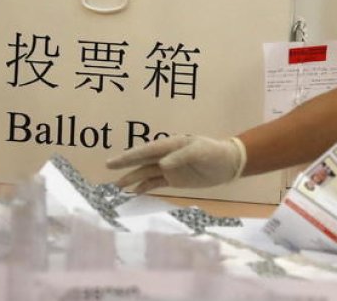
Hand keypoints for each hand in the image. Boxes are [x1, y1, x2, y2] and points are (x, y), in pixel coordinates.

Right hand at [105, 136, 245, 192]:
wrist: (228, 163)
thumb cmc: (214, 153)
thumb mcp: (200, 152)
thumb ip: (180, 157)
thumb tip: (162, 165)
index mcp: (170, 145)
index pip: (146, 151)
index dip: (129, 156)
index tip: (113, 162)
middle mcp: (166, 156)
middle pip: (142, 161)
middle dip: (125, 165)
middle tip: (108, 168)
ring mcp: (169, 168)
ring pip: (146, 173)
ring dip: (132, 179)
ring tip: (117, 186)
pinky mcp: (174, 179)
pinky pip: (155, 183)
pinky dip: (144, 187)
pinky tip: (134, 192)